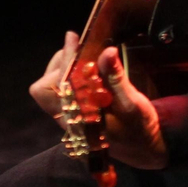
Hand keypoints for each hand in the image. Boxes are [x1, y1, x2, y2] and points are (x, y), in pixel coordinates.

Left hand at [29, 33, 167, 170]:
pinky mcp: (70, 113)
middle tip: (78, 47)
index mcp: (80, 120)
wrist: (142, 148)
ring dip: (61, 68)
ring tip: (81, 56)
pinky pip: (58, 91)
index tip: (73, 37)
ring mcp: (66, 117)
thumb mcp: (133, 104)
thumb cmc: (139, 128)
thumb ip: (116, 79)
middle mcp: (68, 120)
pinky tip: (82, 68)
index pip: (63, 84)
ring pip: (49, 88)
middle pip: (45, 88)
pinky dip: (66, 75)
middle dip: (60, 64)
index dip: (68, 58)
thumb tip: (108, 51)